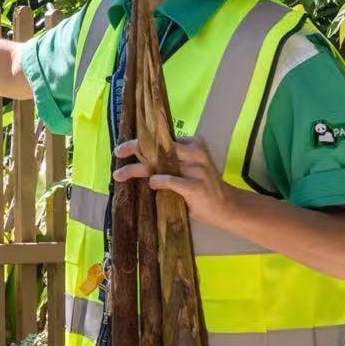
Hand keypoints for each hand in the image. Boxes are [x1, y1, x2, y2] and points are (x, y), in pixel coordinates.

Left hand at [112, 136, 238, 228]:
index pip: (163, 138)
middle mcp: (195, 153)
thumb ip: (170, 161)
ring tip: (120, 175)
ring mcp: (196, 169)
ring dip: (136, 169)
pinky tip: (151, 183)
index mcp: (193, 144)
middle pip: (159, 146)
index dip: (141, 140)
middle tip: (117, 152)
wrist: (227, 207)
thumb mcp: (188, 168)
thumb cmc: (203, 187)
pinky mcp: (195, 185)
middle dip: (135, 147)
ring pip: (159, 163)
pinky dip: (158, 181)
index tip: (123, 146)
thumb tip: (140, 158)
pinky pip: (170, 180)